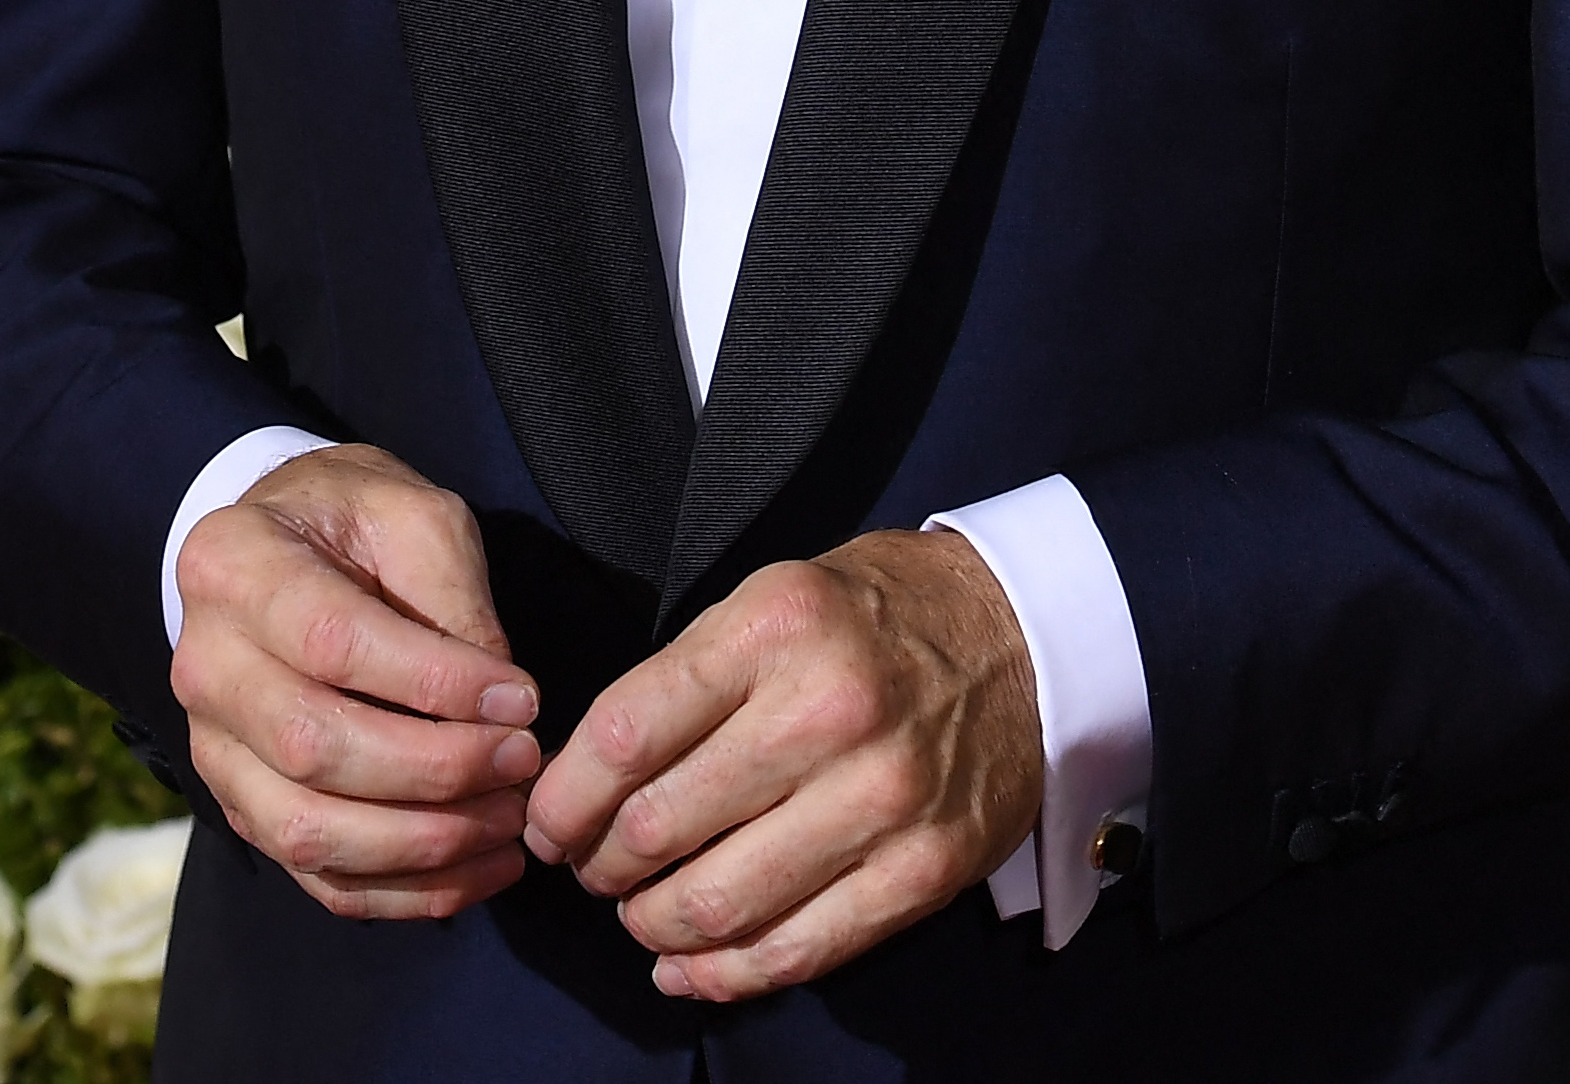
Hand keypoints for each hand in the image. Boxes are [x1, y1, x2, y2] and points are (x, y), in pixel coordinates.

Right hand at [171, 441, 540, 921]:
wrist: (283, 540)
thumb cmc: (352, 517)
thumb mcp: (410, 512)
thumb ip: (450, 594)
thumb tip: (498, 703)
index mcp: (233, 567)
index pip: (332, 642)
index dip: (433, 683)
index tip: (521, 697)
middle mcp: (206, 665)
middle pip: (314, 747)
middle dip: (437, 769)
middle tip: (522, 759)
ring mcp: (215, 747)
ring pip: (310, 830)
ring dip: (424, 843)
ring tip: (509, 822)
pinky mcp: (242, 806)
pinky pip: (316, 876)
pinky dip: (401, 891)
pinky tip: (477, 870)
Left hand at [522, 527, 1041, 1002]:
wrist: (1023, 637)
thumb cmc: (878, 614)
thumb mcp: (775, 596)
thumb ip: (690, 675)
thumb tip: (589, 774)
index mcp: (777, 626)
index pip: (627, 733)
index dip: (563, 794)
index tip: (545, 820)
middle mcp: (826, 711)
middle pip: (659, 825)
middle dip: (598, 863)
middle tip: (588, 867)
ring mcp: (879, 798)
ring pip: (719, 901)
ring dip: (652, 923)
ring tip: (638, 912)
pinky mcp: (920, 870)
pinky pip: (797, 948)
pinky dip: (724, 973)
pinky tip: (688, 965)